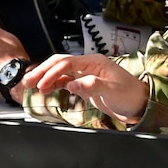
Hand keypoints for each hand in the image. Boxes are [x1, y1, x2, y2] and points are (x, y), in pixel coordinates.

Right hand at [27, 53, 150, 121]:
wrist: (139, 105)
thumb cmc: (130, 95)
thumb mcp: (113, 91)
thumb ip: (92, 86)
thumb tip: (72, 83)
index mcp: (95, 63)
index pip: (67, 63)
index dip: (52, 72)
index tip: (42, 84)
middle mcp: (88, 66)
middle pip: (60, 64)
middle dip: (43, 71)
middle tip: (27, 81)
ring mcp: (85, 75)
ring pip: (60, 72)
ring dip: (45, 77)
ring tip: (30, 85)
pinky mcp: (85, 84)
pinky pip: (65, 80)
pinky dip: (53, 84)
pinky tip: (45, 89)